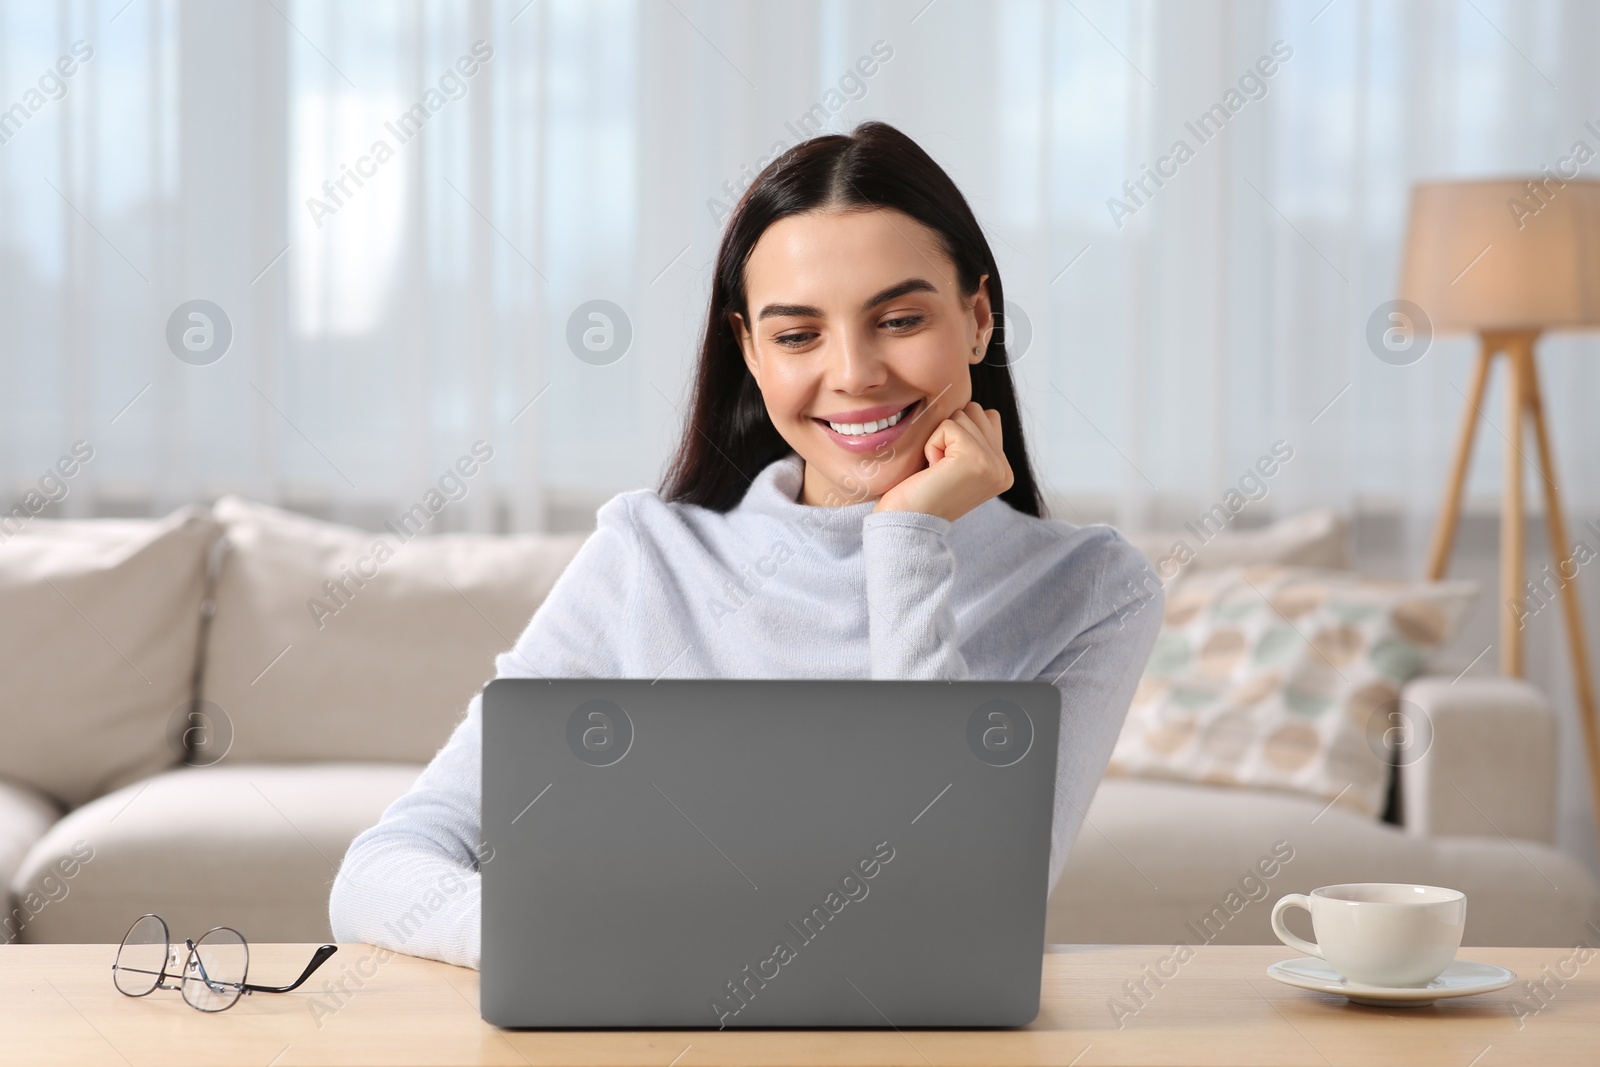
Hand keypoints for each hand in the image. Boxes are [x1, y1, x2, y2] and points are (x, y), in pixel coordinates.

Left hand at [872, 401, 1013, 521]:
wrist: (907, 524)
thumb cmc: (920, 493)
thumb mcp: (955, 466)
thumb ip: (973, 440)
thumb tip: (971, 409)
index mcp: (1002, 470)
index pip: (987, 418)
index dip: (957, 433)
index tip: (946, 467)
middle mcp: (1004, 468)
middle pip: (975, 411)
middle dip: (950, 432)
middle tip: (940, 467)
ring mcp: (994, 464)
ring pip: (963, 415)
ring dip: (940, 438)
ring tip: (937, 469)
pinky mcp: (977, 459)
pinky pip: (948, 426)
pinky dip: (932, 444)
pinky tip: (932, 470)